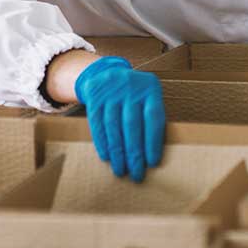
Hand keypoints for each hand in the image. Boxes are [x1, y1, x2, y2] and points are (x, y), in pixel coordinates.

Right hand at [74, 56, 164, 182]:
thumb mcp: (147, 98)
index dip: (153, 142)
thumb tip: (153, 157)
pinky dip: (102, 142)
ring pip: (114, 126)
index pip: (154, 118)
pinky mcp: (94, 96)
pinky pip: (98, 123)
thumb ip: (152, 119)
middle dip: (134, 153)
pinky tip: (107, 157)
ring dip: (117, 152)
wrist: (106, 73)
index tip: (152, 163)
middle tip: (136, 174)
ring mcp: (111, 90)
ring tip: (121, 170)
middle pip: (132, 125)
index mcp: (151, 88)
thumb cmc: (134, 96)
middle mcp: (131, 86)